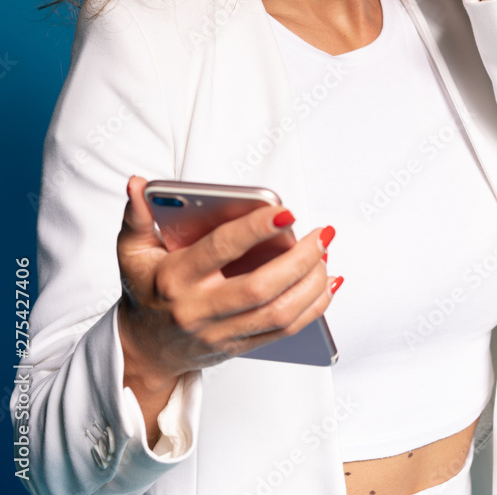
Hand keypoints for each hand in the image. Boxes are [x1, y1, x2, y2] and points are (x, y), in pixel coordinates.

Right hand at [117, 176, 337, 386]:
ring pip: (277, 314)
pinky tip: (328, 283)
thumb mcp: (131, 251)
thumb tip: (137, 183)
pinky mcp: (239, 347)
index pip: (220, 250)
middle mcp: (199, 309)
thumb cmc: (145, 289)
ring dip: (310, 284)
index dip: (255, 229)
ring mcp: (221, 333)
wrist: (144, 349)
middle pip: (259, 288)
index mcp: (175, 278)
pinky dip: (313, 308)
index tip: (286, 211)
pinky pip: (284, 332)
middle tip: (321, 233)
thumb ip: (137, 215)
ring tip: (325, 253)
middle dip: (298, 260)